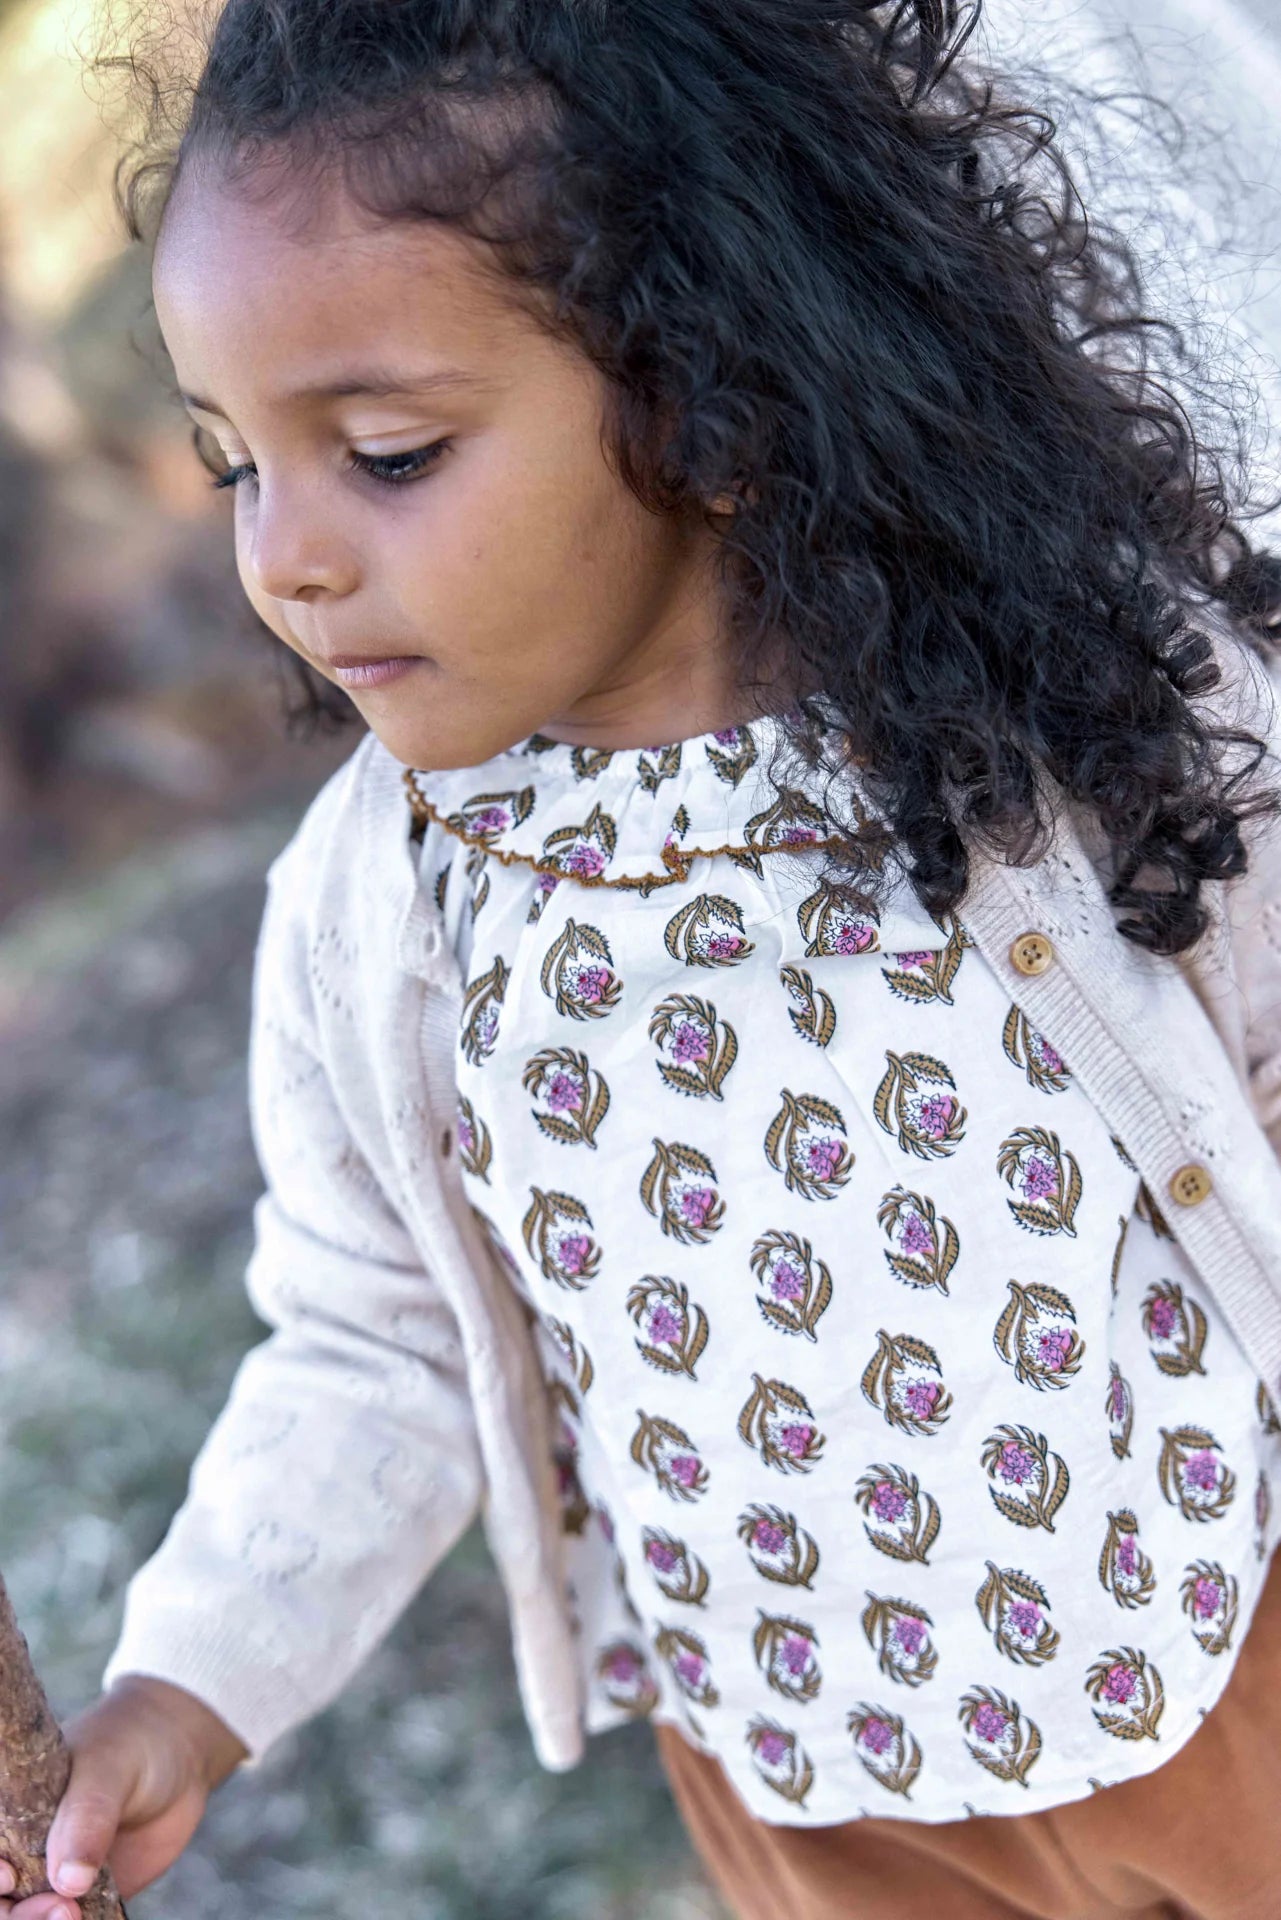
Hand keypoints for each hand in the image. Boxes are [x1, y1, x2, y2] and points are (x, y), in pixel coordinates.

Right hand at [0, 1675, 249, 1918]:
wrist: (180, 1752)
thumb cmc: (131, 1744)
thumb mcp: (107, 1769)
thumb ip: (88, 1819)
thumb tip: (70, 1882)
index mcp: (12, 1813)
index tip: (10, 1877)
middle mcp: (26, 1850)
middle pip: (4, 1901)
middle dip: (19, 1915)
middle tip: (62, 1909)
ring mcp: (56, 1876)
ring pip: (37, 1917)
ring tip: (76, 1915)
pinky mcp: (89, 1897)